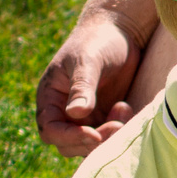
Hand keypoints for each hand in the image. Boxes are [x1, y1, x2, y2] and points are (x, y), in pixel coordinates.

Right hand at [36, 13, 143, 155]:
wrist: (120, 32)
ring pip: (90, 146)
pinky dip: (119, 130)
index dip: (68, 137)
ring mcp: (84, 118)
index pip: (50, 130)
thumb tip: (75, 114)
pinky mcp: (104, 119)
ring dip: (108, 137)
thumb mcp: (88, 61)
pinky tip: (126, 107)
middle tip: (118, 125)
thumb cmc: (98, 41)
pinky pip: (108, 138)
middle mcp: (64, 112)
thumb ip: (82, 87)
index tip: (93, 135)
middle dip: (92, 141)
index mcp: (51, 98)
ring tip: (124, 110)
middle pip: (69, 145)